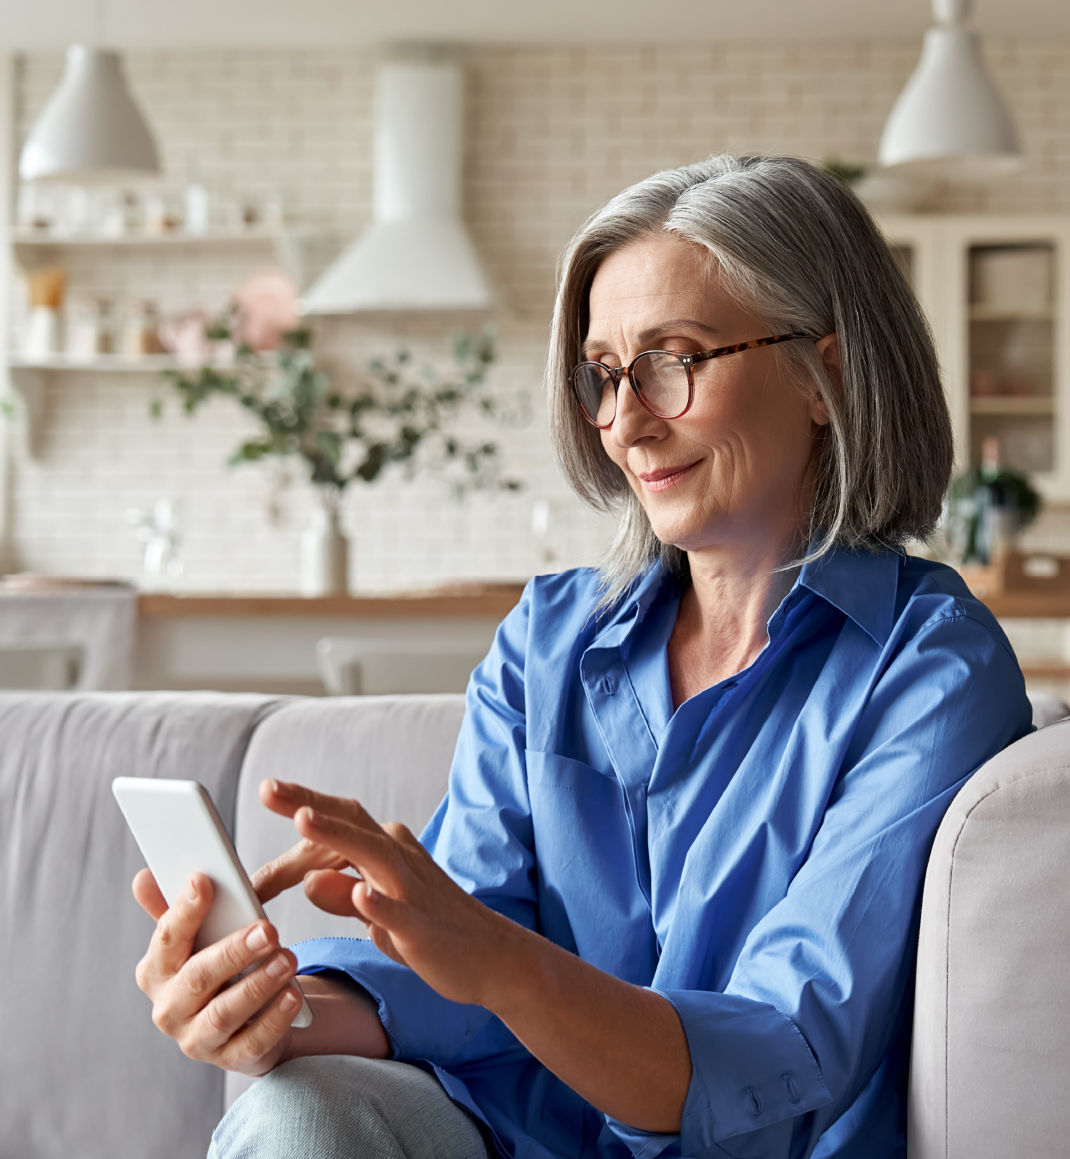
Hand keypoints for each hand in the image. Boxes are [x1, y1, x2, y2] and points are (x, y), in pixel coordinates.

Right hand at [132, 869, 301, 1075]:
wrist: (243, 1019)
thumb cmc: (218, 966)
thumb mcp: (199, 937)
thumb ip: (176, 908)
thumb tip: (143, 877)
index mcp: (156, 971)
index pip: (166, 939)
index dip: (184, 910)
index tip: (204, 881)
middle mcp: (169, 1009)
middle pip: (198, 979)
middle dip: (233, 952)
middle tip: (268, 929)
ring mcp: (196, 1039)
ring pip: (224, 1014)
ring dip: (257, 985)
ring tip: (288, 959)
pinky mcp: (230, 1060)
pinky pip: (251, 1042)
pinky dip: (273, 1020)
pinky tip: (293, 996)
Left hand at [260, 780, 513, 1007]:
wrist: (494, 958)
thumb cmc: (431, 931)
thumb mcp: (377, 912)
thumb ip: (342, 894)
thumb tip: (307, 879)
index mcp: (387, 850)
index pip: (338, 825)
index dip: (300, 814)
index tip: (267, 794)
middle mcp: (400, 858)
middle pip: (351, 822)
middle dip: (309, 803)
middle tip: (268, 788)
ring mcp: (413, 890)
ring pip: (372, 854)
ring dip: (338, 835)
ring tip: (303, 819)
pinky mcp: (422, 927)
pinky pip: (398, 912)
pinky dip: (378, 902)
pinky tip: (358, 894)